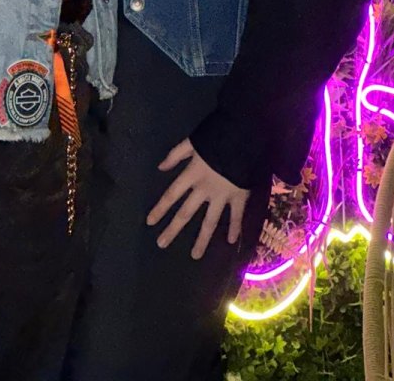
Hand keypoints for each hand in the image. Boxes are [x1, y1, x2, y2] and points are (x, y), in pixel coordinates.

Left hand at [147, 139, 249, 259]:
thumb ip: (175, 154)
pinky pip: (236, 215)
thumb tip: (160, 167)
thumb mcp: (192, 142)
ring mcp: (222, 196)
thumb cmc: (216, 138)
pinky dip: (234, 227)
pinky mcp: (239, 197)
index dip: (160, 208)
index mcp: (191, 175)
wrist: (244, 138)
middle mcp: (204, 189)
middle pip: (186, 213)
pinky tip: (230, 241)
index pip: (171, 194)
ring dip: (202, 239)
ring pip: (210, 221)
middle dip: (173, 229)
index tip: (149, 222)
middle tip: (161, 244)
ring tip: (195, 256)